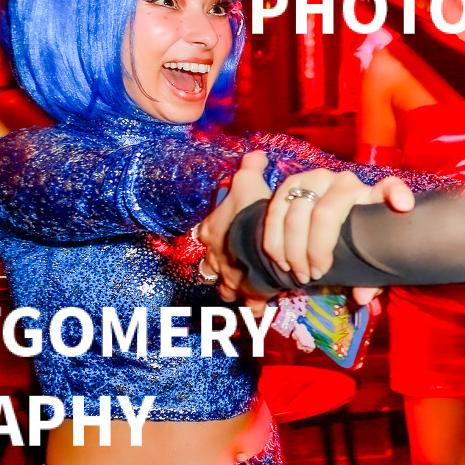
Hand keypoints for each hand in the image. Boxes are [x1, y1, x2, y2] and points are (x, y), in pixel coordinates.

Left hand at [198, 151, 273, 307]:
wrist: (261, 244)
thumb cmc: (249, 213)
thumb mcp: (248, 183)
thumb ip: (250, 168)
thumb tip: (256, 153)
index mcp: (210, 232)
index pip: (204, 233)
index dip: (211, 234)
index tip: (217, 236)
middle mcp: (214, 259)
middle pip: (210, 266)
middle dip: (219, 269)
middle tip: (234, 267)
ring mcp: (230, 279)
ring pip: (226, 289)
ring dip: (234, 289)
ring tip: (246, 291)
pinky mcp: (249, 294)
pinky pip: (251, 307)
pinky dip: (254, 309)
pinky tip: (260, 311)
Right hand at [264, 168, 415, 285]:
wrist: (319, 219)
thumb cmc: (351, 240)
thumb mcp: (363, 259)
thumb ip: (370, 279)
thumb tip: (361, 297)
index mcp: (373, 197)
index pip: (391, 188)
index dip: (397, 194)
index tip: (404, 206)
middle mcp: (346, 181)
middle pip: (324, 214)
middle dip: (315, 250)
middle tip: (314, 276)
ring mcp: (317, 178)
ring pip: (296, 214)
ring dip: (292, 249)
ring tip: (297, 273)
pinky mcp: (292, 182)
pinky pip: (276, 210)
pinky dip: (274, 240)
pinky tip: (280, 260)